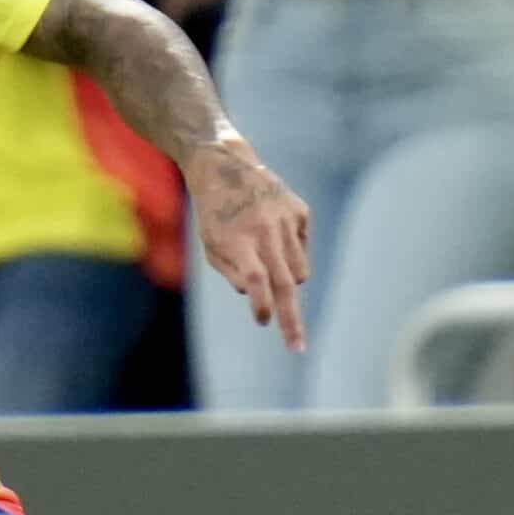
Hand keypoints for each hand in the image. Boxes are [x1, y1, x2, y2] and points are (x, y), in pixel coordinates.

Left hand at [188, 140, 314, 349]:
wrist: (224, 166)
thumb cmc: (213, 215)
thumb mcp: (211, 246)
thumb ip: (233, 274)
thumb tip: (260, 297)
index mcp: (238, 239)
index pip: (255, 278)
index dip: (261, 303)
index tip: (263, 321)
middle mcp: (266, 228)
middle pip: (284, 283)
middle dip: (291, 320)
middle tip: (297, 348)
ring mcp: (286, 218)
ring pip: (299, 271)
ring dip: (287, 282)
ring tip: (268, 263)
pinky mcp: (300, 211)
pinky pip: (303, 249)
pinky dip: (291, 254)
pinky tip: (273, 234)